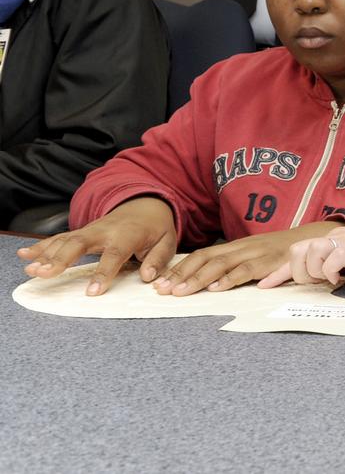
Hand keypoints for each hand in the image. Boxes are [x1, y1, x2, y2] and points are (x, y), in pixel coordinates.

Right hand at [16, 198, 176, 295]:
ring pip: (64, 240)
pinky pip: (58, 238)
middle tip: (46, 274)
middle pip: (80, 243)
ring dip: (46, 254)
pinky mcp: (80, 232)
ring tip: (31, 270)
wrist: (145, 205)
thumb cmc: (156, 227)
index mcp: (128, 234)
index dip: (104, 272)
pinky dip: (41, 246)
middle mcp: (105, 230)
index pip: (114, 254)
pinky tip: (25, 255)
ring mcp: (89, 230)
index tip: (92, 291)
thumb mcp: (167, 240)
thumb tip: (149, 277)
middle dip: (61, 258)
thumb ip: (158, 258)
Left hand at [153, 221, 341, 295]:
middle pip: (205, 258)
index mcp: (236, 246)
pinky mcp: (269, 261)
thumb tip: (210, 281)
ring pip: (220, 264)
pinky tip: (216, 289)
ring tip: (181, 291)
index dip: (180, 268)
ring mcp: (255, 253)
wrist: (314, 239)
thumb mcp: (256, 256)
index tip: (160, 282)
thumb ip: (237, 265)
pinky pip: (246, 270)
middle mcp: (241, 247)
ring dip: (198, 278)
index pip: (202, 255)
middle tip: (162, 290)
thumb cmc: (283, 253)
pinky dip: (230, 279)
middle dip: (181, 274)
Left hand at [258, 219, 344, 288]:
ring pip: (307, 253)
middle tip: (316, 284)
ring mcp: (344, 241)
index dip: (278, 272)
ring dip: (313, 273)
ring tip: (331, 281)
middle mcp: (335, 237)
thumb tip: (329, 278)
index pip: (298, 252)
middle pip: (296, 250)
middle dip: (297, 273)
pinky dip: (331, 274)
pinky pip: (329, 261)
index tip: (264, 287)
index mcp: (335, 239)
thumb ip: (343, 261)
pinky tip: (343, 279)